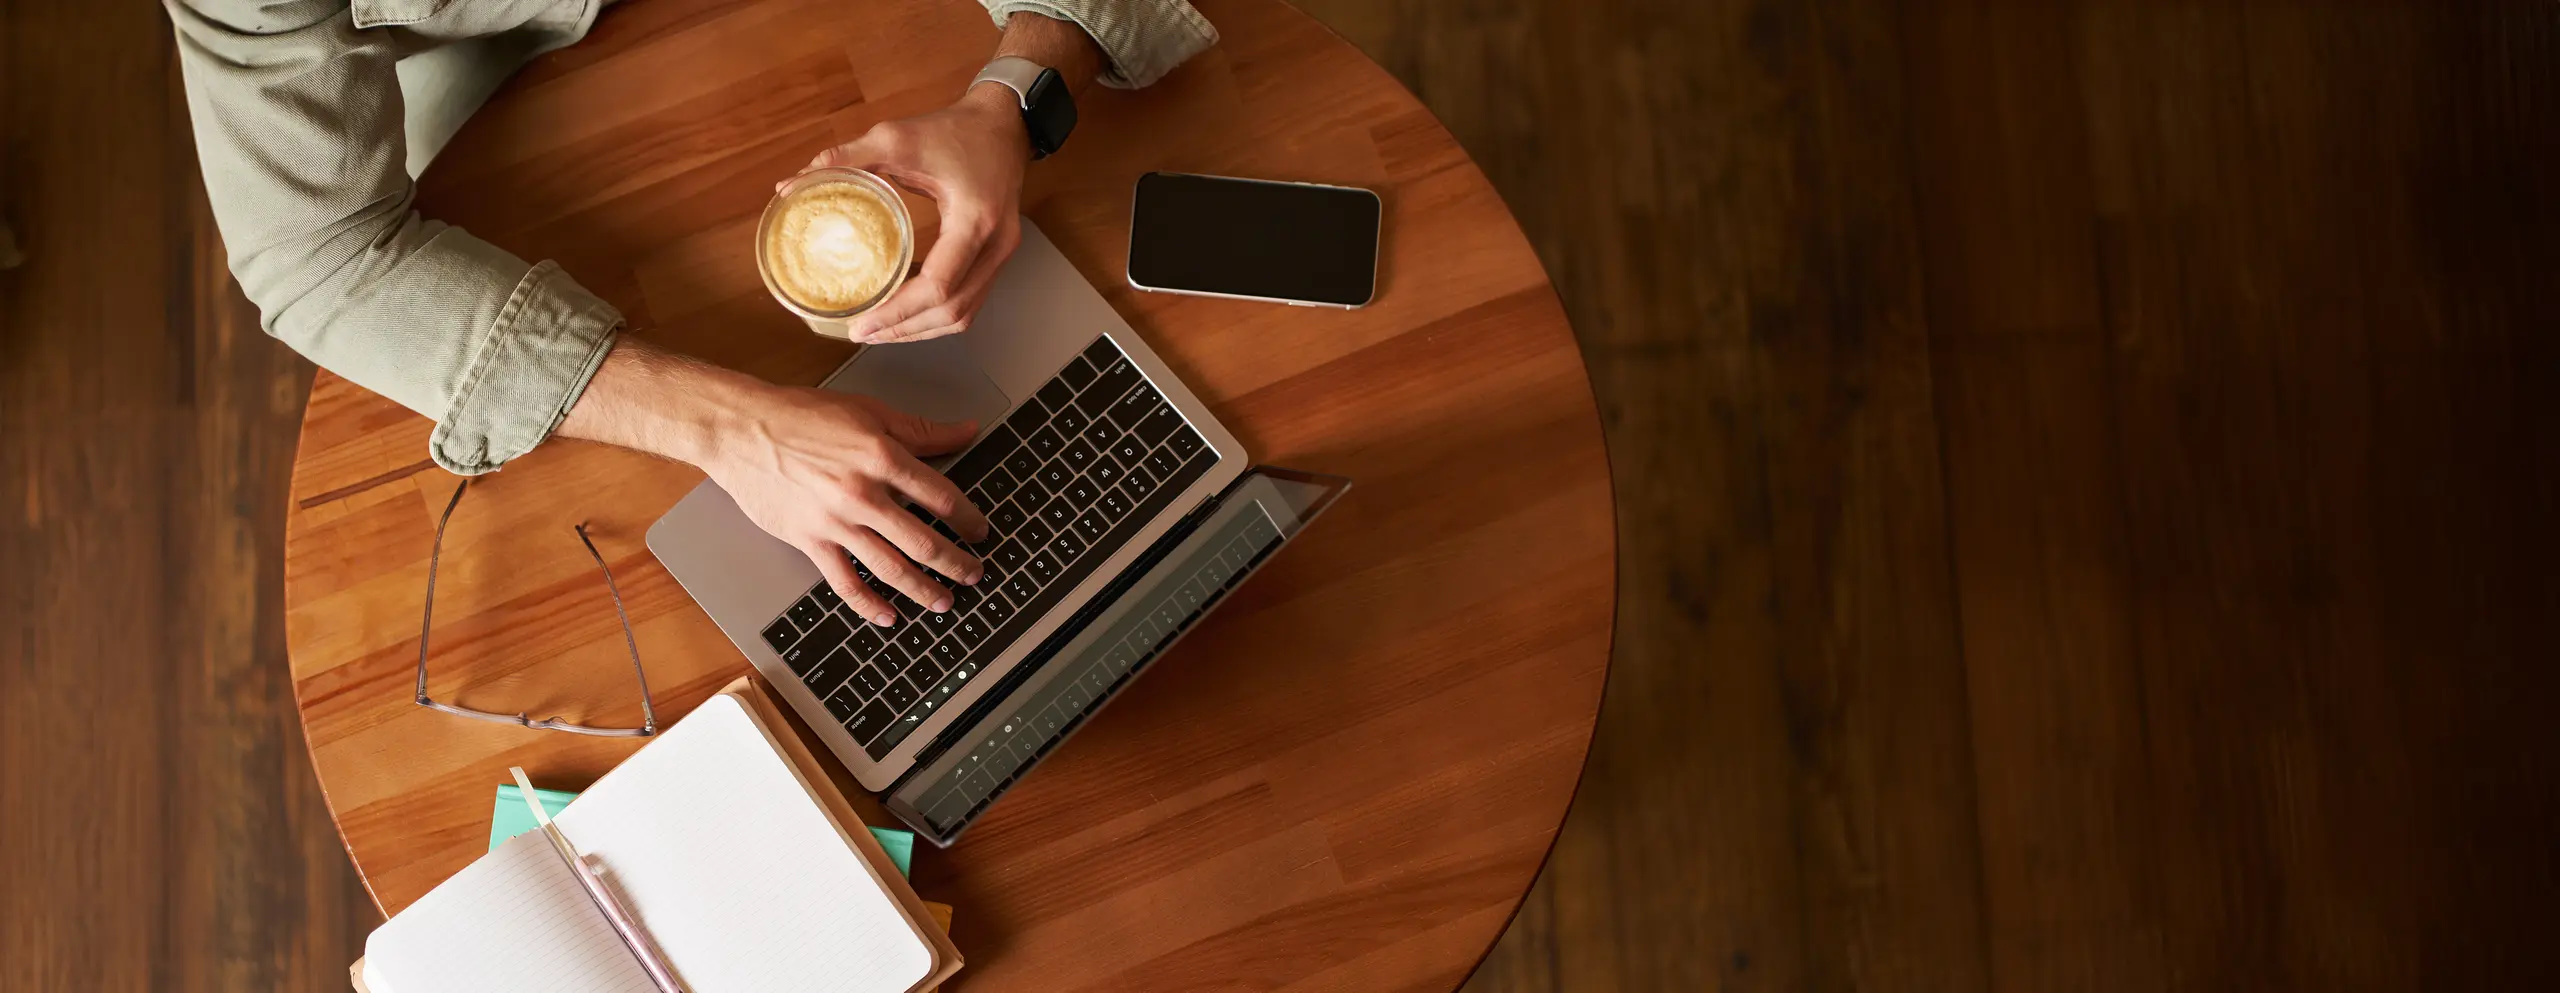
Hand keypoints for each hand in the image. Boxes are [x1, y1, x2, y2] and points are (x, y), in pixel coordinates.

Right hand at [696, 382, 990, 624]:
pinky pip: (845, 583)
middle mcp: (863, 494)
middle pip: (923, 542)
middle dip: (956, 564)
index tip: (979, 531)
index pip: (942, 498)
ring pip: (891, 568)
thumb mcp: (869, 411)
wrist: (742, 430)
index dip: (967, 519)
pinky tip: (889, 616)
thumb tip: (968, 431)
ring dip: (924, 590)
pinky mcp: (810, 542)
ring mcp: (836, 522)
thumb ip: (922, 430)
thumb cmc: (802, 416)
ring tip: (945, 601)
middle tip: (974, 574)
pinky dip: (870, 605)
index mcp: (883, 457)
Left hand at [798, 85, 1029, 343]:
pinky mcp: (998, 257)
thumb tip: (791, 184)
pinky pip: (971, 301)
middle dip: (905, 330)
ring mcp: (1002, 255)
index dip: (898, 312)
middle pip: (953, 311)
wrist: (1003, 124)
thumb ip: (846, 159)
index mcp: (974, 219)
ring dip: (922, 329)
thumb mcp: (896, 137)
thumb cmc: (955, 130)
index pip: (938, 285)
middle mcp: (995, 245)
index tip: (862, 322)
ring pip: (965, 314)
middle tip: (863, 333)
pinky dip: (937, 315)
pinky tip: (908, 314)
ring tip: (882, 332)